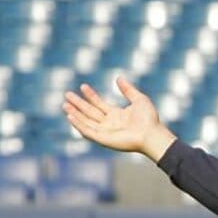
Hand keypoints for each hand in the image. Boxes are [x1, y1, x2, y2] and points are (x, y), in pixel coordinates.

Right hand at [63, 76, 177, 161]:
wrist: (152, 134)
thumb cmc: (150, 119)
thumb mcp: (139, 99)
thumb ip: (128, 89)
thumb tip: (118, 78)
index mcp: (117, 115)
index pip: (99, 104)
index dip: (90, 95)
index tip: (83, 86)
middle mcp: (110, 124)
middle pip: (89, 112)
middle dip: (78, 104)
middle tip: (67, 94)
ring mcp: (106, 132)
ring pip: (86, 122)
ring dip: (75, 113)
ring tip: (65, 104)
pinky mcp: (103, 139)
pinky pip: (87, 131)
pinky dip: (78, 124)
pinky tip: (70, 116)